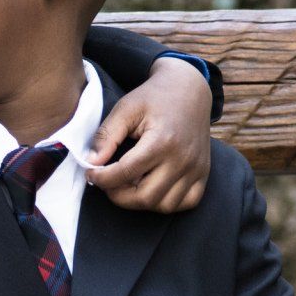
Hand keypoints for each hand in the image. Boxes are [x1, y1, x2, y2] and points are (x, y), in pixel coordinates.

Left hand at [86, 57, 212, 211]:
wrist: (189, 90)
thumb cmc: (155, 98)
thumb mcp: (126, 108)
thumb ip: (107, 136)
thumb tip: (92, 163)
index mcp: (162, 141)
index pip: (125, 173)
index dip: (102, 178)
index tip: (91, 173)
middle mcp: (183, 159)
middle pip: (145, 197)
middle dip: (118, 196)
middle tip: (108, 183)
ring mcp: (196, 169)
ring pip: (165, 205)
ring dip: (141, 201)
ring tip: (128, 185)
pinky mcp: (204, 173)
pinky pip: (186, 202)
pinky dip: (167, 203)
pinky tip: (153, 188)